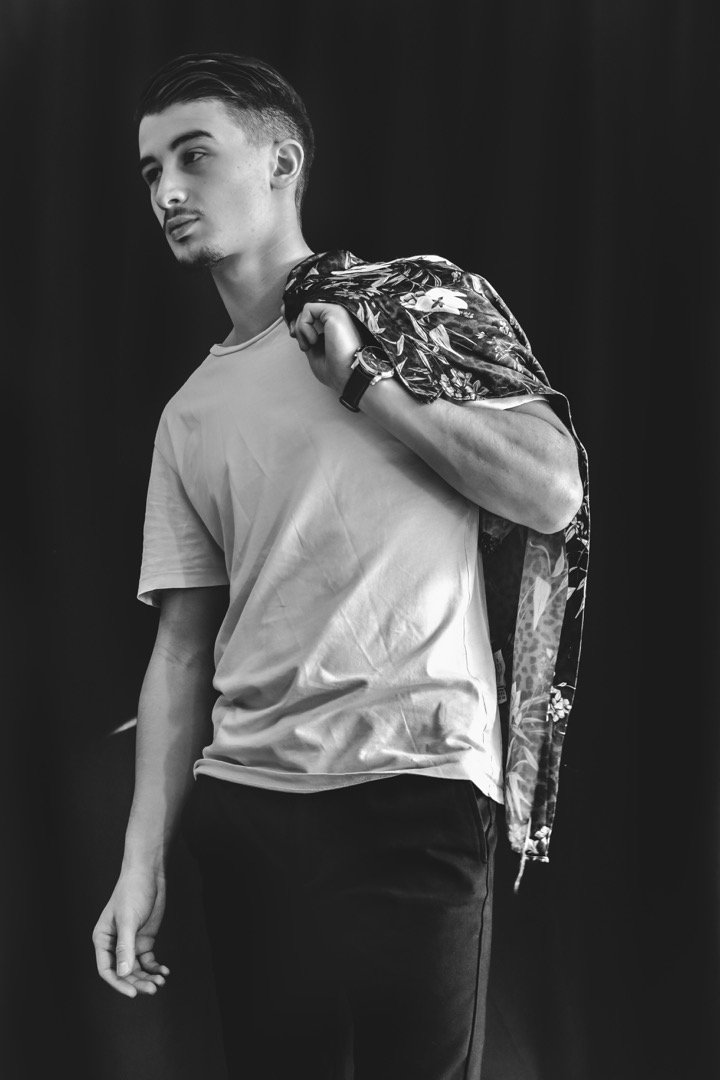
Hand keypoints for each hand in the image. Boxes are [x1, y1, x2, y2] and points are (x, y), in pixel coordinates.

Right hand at [92, 868, 168, 997]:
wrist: (148, 874)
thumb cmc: (132, 892)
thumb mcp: (128, 920)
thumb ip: (125, 947)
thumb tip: (123, 974)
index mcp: (103, 939)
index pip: (107, 970)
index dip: (119, 984)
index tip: (133, 994)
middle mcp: (115, 945)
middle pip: (124, 972)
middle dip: (138, 982)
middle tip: (154, 989)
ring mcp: (130, 943)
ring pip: (137, 969)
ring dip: (147, 977)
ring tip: (161, 981)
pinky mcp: (144, 940)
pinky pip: (148, 961)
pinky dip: (155, 968)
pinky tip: (164, 971)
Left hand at [287, 302, 363, 393]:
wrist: (350, 376)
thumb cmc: (336, 369)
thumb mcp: (313, 351)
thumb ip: (303, 334)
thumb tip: (290, 319)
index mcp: (333, 324)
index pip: (310, 313)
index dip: (296, 319)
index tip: (293, 334)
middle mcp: (336, 316)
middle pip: (306, 309)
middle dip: (295, 325)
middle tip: (302, 343)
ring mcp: (336, 311)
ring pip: (306, 309)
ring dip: (300, 329)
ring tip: (310, 345)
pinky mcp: (334, 311)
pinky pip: (308, 309)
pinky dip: (303, 326)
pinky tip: (313, 340)